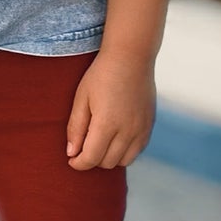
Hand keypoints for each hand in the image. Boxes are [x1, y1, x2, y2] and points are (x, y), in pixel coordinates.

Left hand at [65, 48, 154, 169]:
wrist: (131, 57)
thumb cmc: (101, 75)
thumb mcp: (81, 98)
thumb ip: (76, 127)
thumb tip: (72, 153)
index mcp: (106, 124)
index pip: (91, 158)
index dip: (78, 163)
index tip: (71, 159)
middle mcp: (127, 130)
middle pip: (106, 163)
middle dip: (92, 159)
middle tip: (83, 147)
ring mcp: (141, 129)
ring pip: (123, 161)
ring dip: (109, 157)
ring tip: (99, 142)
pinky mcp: (149, 126)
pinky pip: (137, 151)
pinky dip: (124, 151)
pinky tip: (115, 138)